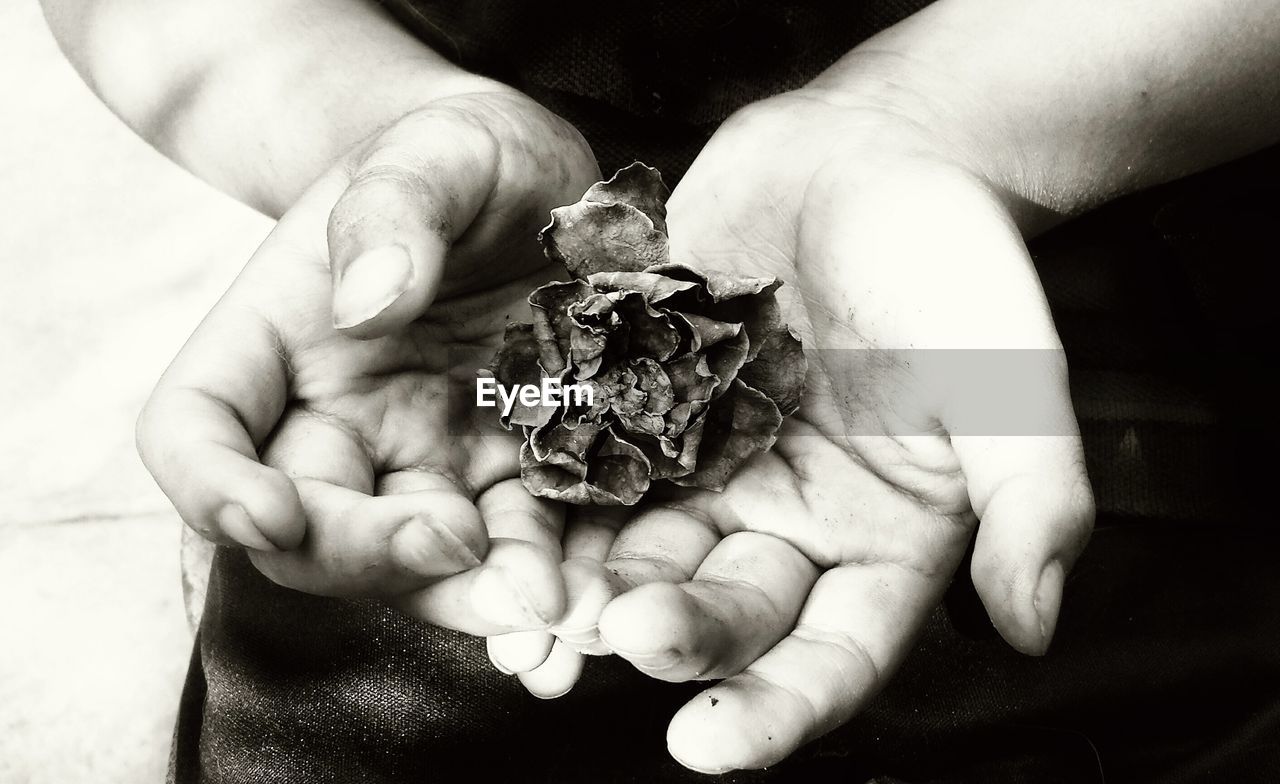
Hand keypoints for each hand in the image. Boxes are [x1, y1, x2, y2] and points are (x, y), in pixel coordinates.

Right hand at [137, 89, 601, 632]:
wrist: (534, 183)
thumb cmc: (462, 155)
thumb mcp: (434, 148)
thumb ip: (393, 207)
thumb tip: (368, 303)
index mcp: (276, 340)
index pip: (194, 430)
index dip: (210, 486)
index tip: (269, 512)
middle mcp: (335, 418)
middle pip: (308, 528)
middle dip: (370, 556)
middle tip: (458, 545)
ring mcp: (422, 456)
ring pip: (415, 562)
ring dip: (469, 597)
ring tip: (544, 609)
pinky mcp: (505, 473)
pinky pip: (515, 544)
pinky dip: (548, 576)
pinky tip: (591, 593)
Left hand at [492, 89, 1094, 769]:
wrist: (866, 158)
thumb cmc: (952, 267)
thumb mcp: (1010, 377)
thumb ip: (1033, 498)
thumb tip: (1035, 625)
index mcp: (874, 544)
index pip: (829, 656)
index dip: (775, 709)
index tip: (710, 744)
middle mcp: (782, 524)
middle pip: (722, 612)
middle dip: (671, 637)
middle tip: (619, 637)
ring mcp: (702, 470)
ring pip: (639, 554)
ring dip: (589, 591)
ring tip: (539, 611)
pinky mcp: (640, 410)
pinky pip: (589, 465)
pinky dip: (552, 498)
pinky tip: (509, 521)